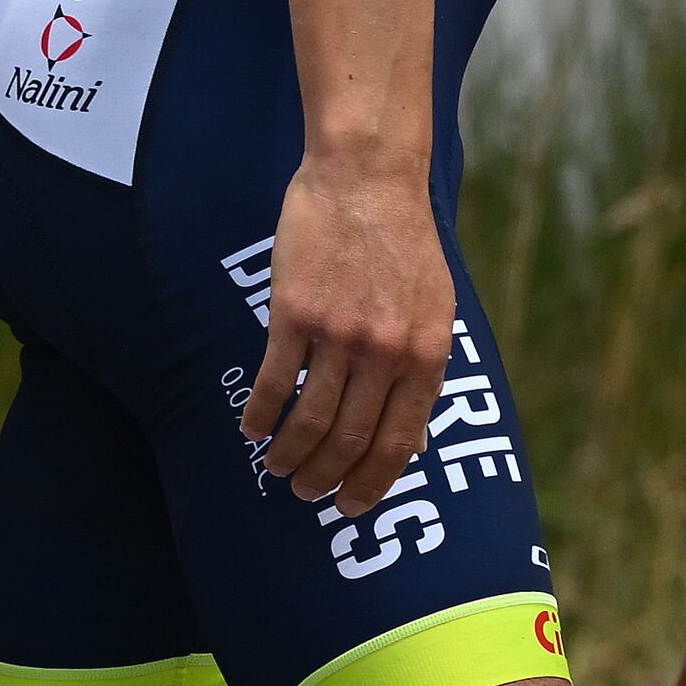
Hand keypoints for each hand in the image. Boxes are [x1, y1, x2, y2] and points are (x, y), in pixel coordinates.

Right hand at [241, 146, 455, 515]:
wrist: (367, 179)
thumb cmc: (403, 242)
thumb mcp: (435, 309)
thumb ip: (422, 368)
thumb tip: (413, 434)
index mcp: (426, 356)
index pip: (400, 442)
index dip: (374, 481)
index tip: (354, 506)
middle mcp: (385, 353)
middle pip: (353, 438)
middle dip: (328, 477)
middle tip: (308, 495)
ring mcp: (339, 334)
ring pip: (312, 417)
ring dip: (292, 453)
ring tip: (277, 471)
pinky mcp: (294, 310)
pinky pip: (273, 377)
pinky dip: (260, 411)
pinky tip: (251, 428)